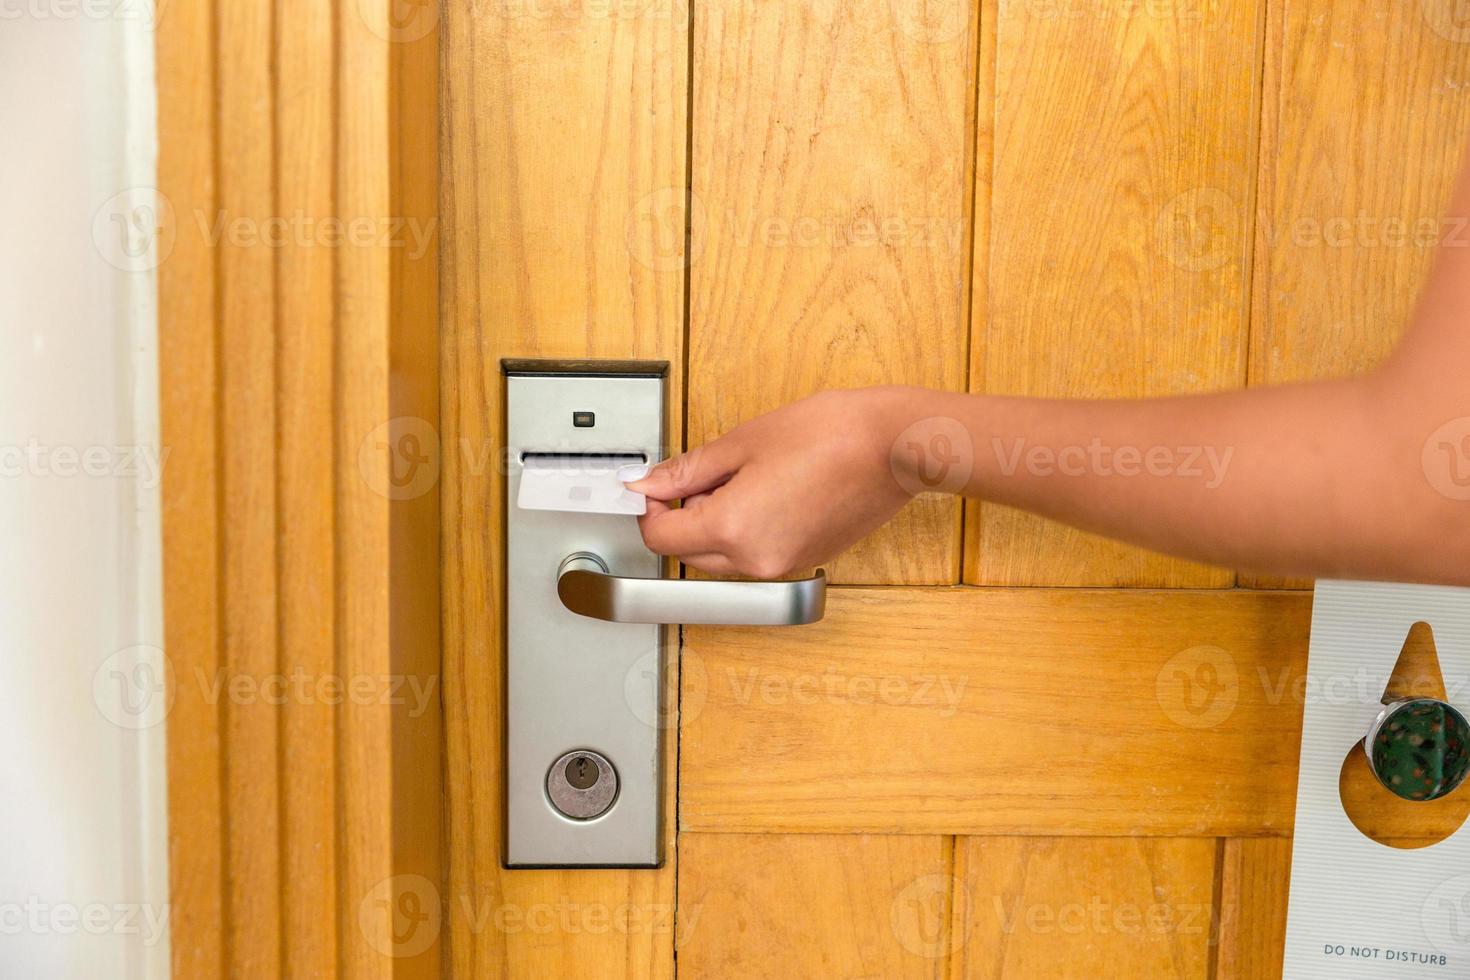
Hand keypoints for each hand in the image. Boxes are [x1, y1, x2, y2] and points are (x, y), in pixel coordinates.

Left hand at [625, 388, 920, 576]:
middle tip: (699, 473)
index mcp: (733, 529)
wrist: (894, 446)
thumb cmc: (831, 433)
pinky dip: (747, 529)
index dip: (650, 506)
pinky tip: (769, 490)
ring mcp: (784, 565)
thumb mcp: (744, 442)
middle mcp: (756, 560)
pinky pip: (757, 554)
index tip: (654, 484)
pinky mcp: (806, 560)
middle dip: (682, 516)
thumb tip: (650, 484)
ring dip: (716, 524)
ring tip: (742, 476)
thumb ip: (689, 470)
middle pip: (689, 552)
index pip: (662, 535)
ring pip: (723, 556)